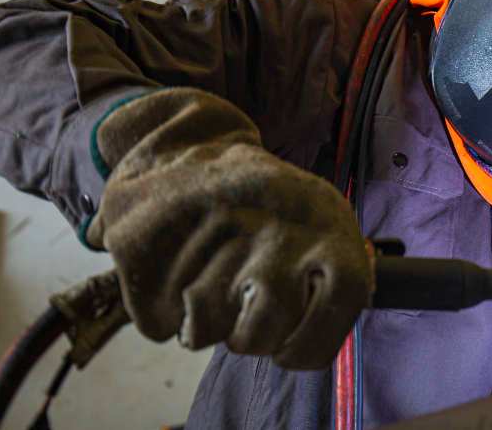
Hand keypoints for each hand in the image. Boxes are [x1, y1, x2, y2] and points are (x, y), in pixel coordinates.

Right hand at [85, 88, 370, 368]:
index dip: (311, 343)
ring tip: (209, 276)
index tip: (290, 344)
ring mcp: (208, 225)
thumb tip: (305, 343)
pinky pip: (159, 323)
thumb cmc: (264, 208)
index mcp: (325, 217)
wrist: (190, 146)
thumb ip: (331, 283)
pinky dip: (164, 314)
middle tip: (243, 306)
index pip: (343, 299)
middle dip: (249, 339)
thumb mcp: (320, 226)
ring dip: (203, 325)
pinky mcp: (148, 239)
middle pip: (261, 332)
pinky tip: (177, 271)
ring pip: (204, 332)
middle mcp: (271, 217)